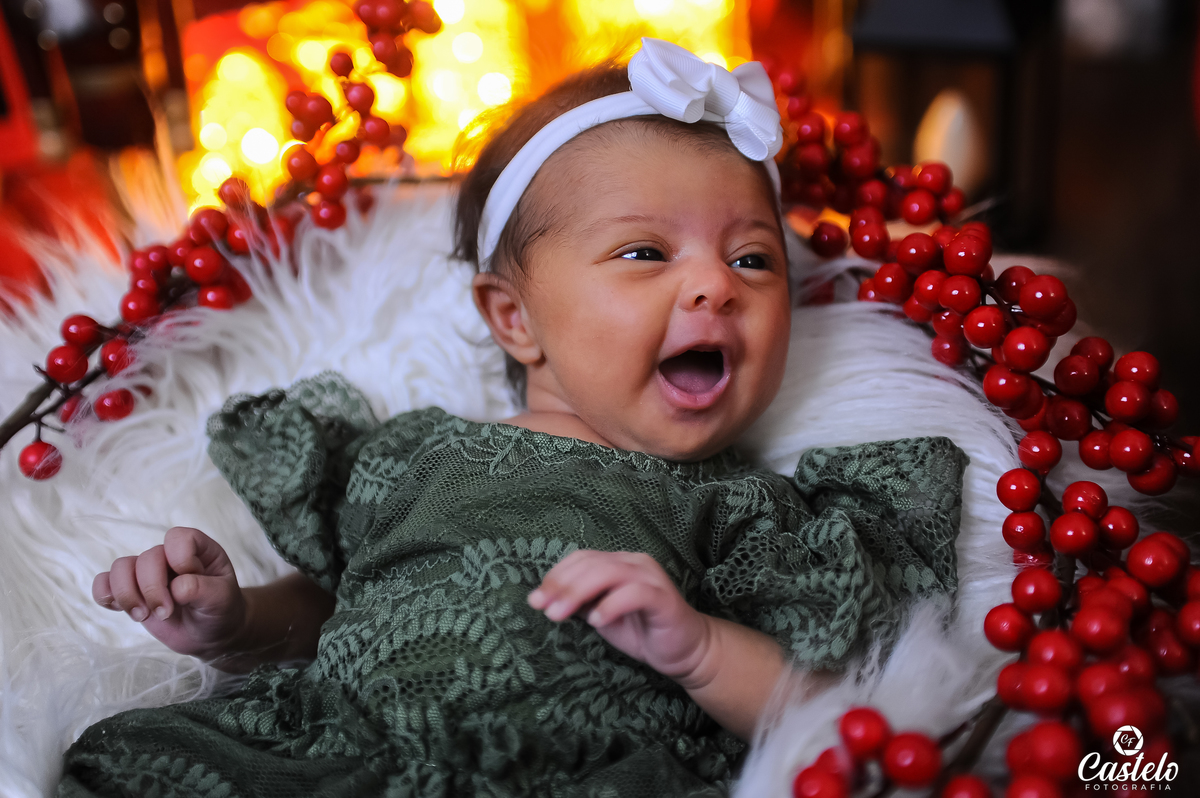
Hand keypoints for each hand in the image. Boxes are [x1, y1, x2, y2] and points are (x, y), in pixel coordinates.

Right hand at [92, 526, 247, 660]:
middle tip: (166, 613)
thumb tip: (176, 587)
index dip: (180, 559)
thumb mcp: (222, 599)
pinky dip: (104, 595)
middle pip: (147, 558)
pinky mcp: (131, 591)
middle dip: (152, 589)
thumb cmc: (220, 610)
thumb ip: (203, 589)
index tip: (188, 586)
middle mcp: (170, 556)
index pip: (178, 537)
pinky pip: (104, 582)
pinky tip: (119, 609)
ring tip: (142, 616)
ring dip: (127, 594)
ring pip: (120, 567)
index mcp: (197, 549)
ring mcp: (148, 573)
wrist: (210, 633)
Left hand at [528, 550, 711, 685]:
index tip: (535, 600)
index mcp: (619, 563)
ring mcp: (651, 577)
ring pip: (609, 573)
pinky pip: (634, 593)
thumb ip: (580, 603)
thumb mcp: (601, 615)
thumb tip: (545, 599)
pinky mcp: (664, 597)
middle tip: (541, 608)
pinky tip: (596, 621)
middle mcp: (635, 563)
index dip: (556, 576)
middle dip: (561, 585)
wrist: (684, 651)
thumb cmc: (641, 631)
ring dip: (578, 593)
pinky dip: (611, 605)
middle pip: (591, 563)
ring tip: (559, 615)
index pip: (582, 558)